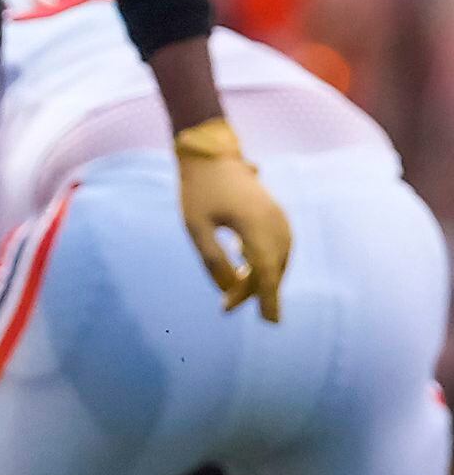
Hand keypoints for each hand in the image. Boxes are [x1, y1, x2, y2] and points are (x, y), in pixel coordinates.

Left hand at [174, 118, 290, 321]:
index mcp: (254, 226)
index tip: (270, 321)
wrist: (209, 153)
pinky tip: (246, 267)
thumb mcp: (196, 228)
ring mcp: (278, 216)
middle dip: (255, 291)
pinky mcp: (275, 213)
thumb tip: (229, 290)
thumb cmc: (197, 190)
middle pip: (272, 268)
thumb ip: (213, 260)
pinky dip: (266, 261)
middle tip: (225, 307)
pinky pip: (278, 245)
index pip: (266, 272)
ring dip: (261, 277)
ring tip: (233, 291)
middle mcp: (274, 222)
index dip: (267, 299)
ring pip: (278, 258)